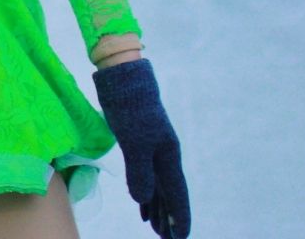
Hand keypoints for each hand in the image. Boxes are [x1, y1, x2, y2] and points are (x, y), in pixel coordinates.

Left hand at [93, 59, 189, 238]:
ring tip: (156, 228)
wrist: (124, 80)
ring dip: (157, 207)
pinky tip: (142, 203)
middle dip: (169, 217)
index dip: (179, 216)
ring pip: (158, 186)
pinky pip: (147, 176)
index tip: (181, 237)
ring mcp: (153, 149)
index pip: (176, 193)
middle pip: (169, 193)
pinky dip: (146, 192)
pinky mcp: (139, 144)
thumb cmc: (131, 109)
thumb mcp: (135, 142)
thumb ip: (141, 172)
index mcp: (168, 156)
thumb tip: (144, 199)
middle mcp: (164, 155)